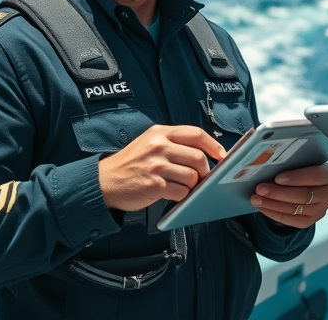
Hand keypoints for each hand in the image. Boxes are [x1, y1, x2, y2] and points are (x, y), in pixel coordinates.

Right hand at [98, 124, 225, 211]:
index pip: (196, 134)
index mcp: (160, 132)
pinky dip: (182, 196)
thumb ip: (174, 144)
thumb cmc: (132, 164)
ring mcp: (156, 166)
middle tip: (200, 178)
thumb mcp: (150, 143)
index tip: (222, 156)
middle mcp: (158, 146)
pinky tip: (173, 194)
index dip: (214, 145)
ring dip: (192, 185)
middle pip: (198, 157)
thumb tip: (205, 153)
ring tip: (182, 186)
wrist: (105, 182)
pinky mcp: (154, 185)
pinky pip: (182, 191)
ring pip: (192, 176)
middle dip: (204, 171)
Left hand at [250, 162, 327, 227]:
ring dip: (272, 204)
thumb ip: (291, 159)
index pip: (316, 175)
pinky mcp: (310, 220)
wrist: (304, 184)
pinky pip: (291, 220)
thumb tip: (267, 157)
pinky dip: (274, 214)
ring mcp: (321, 209)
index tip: (277, 177)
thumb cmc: (300, 168)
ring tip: (256, 198)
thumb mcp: (300, 160)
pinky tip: (262, 207)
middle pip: (304, 195)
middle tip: (260, 188)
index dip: (297, 177)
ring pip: (295, 209)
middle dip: (279, 192)